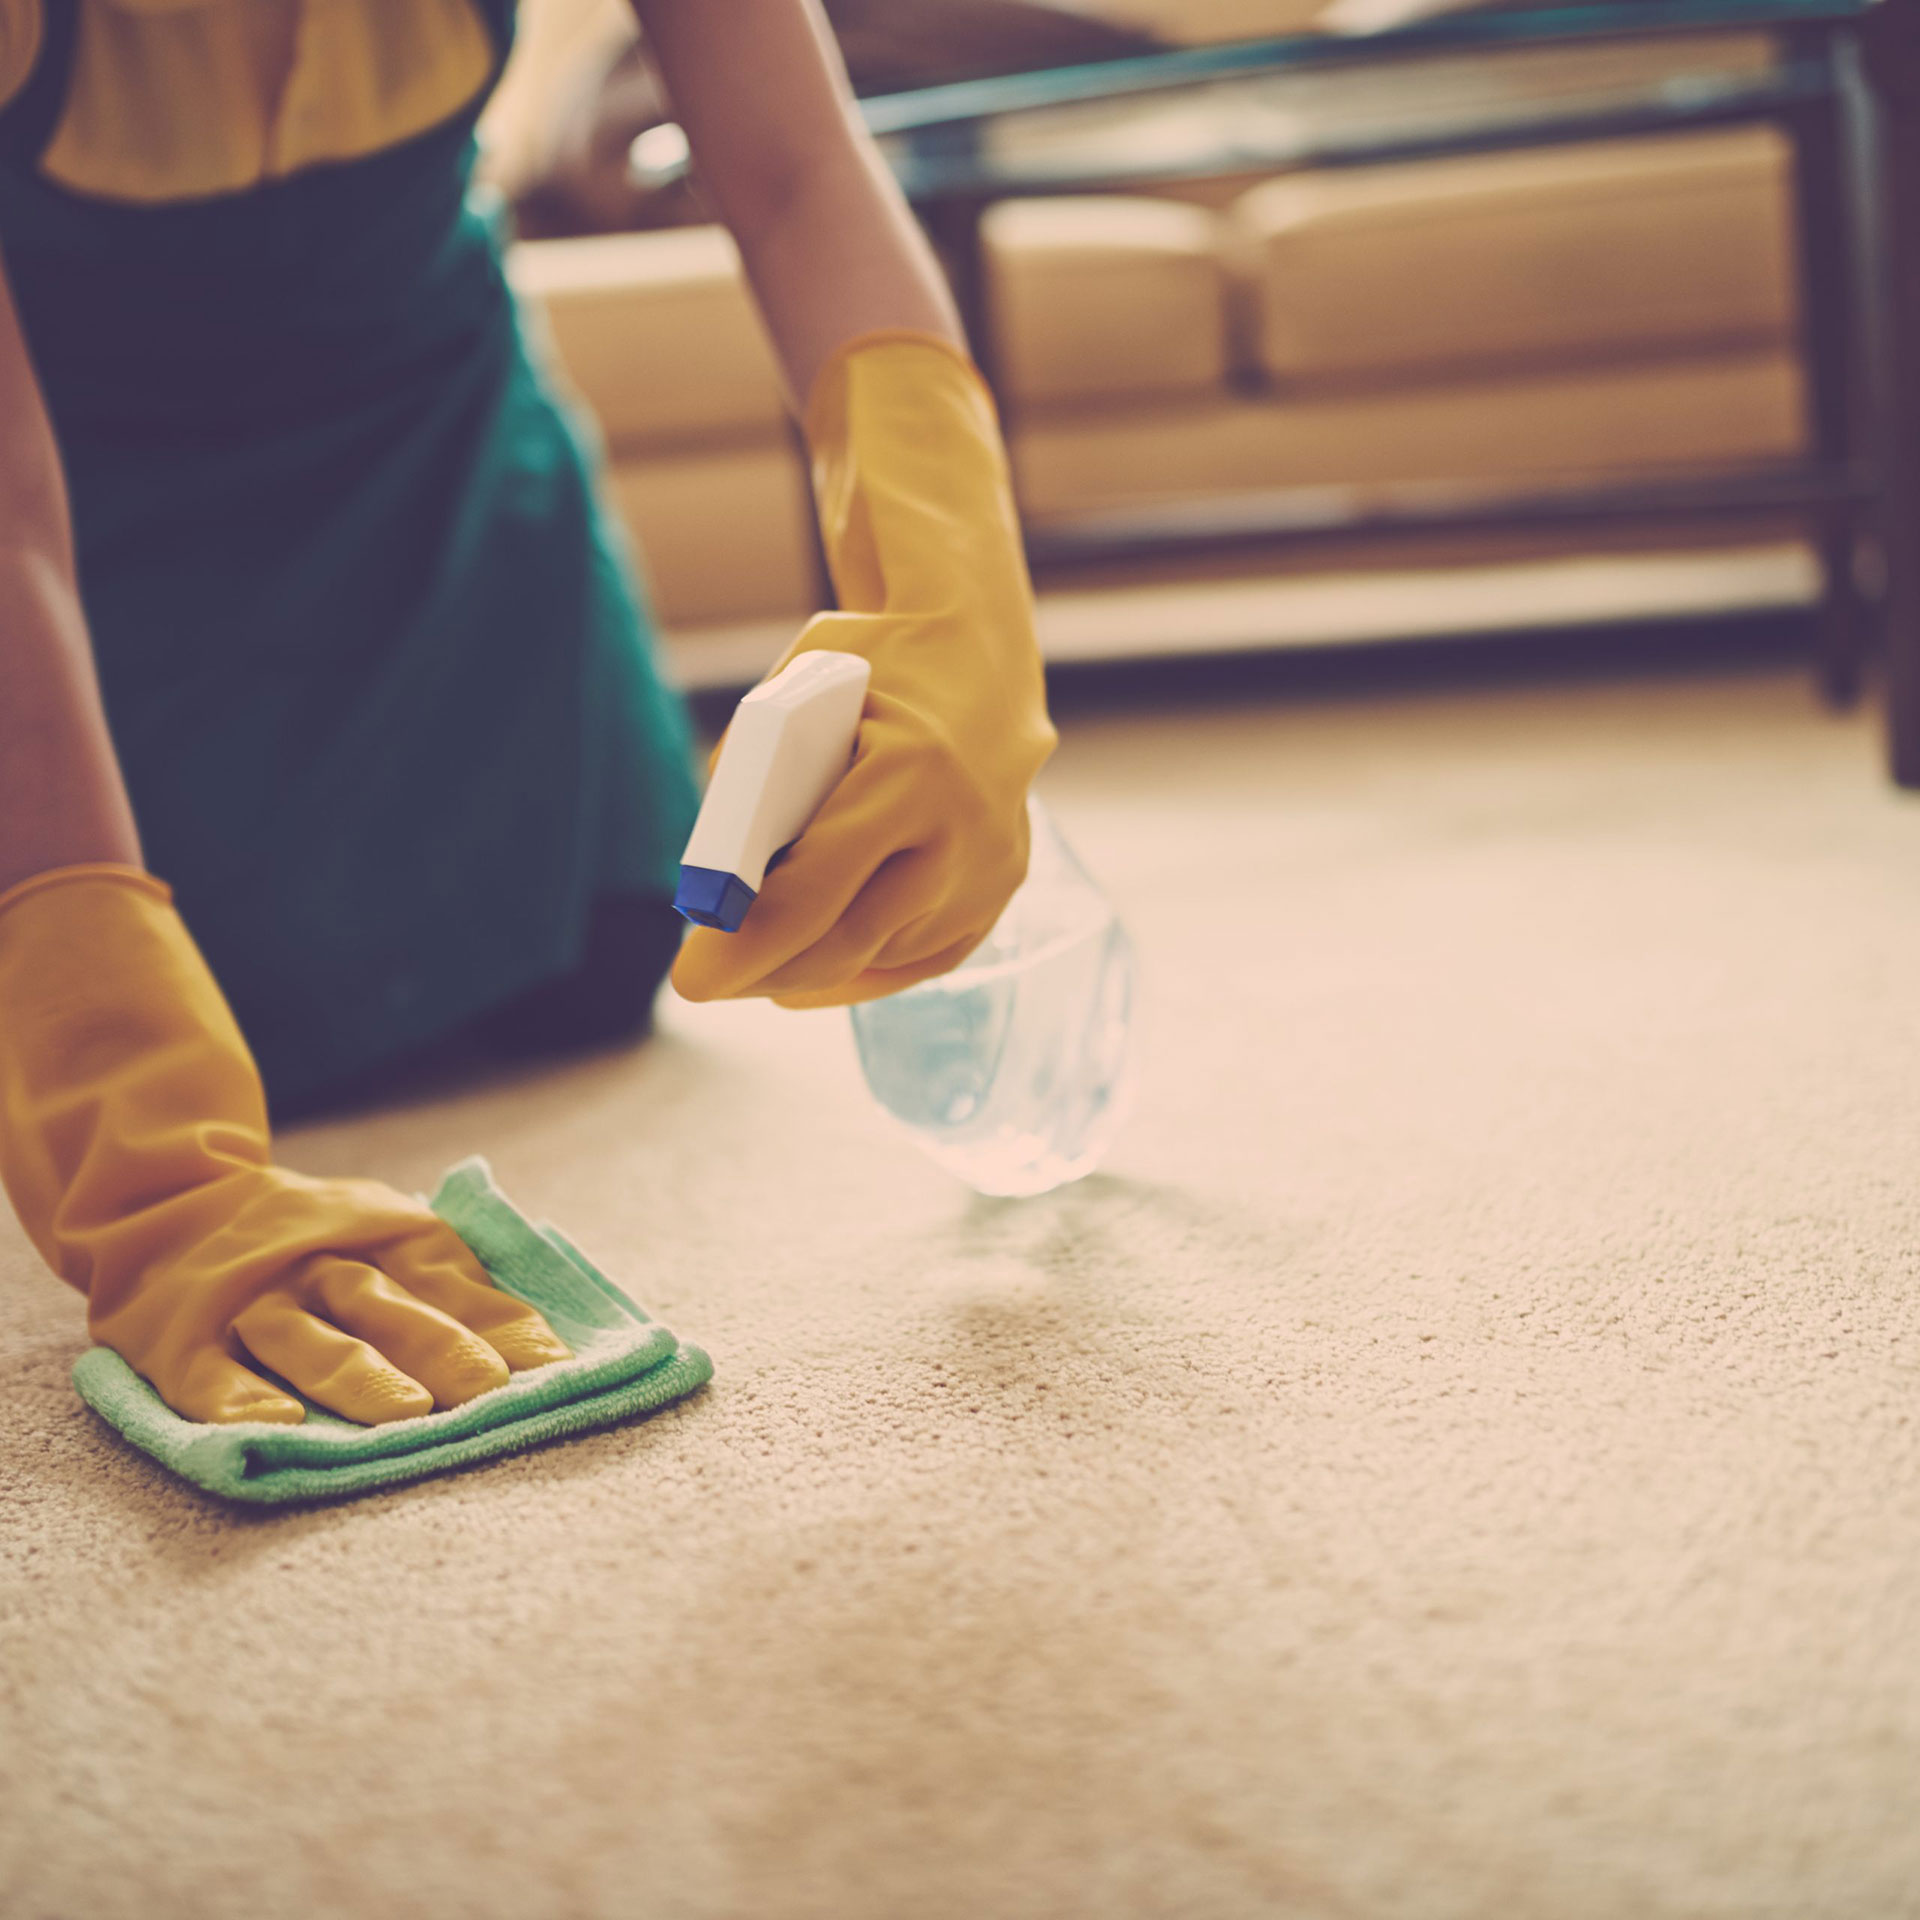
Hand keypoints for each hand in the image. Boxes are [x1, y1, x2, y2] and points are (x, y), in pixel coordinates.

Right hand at [0, 867, 570, 1424]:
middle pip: (384, 1305)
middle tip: (486, 1388)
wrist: (173, 1199)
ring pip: (307, 1337)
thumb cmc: (319, 1238)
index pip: (449, 1283)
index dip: (499, 1325)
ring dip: (358, 1374)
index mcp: (384, 1239)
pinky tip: (276, 1428)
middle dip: (438, 1345)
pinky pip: (210, 1375)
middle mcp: (321, 1266)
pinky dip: (240, 1400)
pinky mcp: (183, 1342)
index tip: (550, 1365)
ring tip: (405, 1415)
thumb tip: (548, 1354)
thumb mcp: (393, 1239)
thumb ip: (461, 1292)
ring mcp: (252, 1302)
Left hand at [671, 332, 1055, 1007]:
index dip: (747, 945)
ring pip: (880, 955)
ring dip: (807, 968)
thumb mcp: (794, 692)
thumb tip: (719, 884)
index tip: (691, 978)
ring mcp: (992, 869)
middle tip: (704, 983)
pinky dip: (858, 971)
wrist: (983, 648)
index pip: (816, 892)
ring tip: (750, 964)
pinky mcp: (1002, 888)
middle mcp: (964, 833)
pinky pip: (919, 957)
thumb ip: (754, 780)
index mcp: (912, 775)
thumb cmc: (875, 663)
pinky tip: (805, 977)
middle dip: (765, 971)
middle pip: (848, 940)